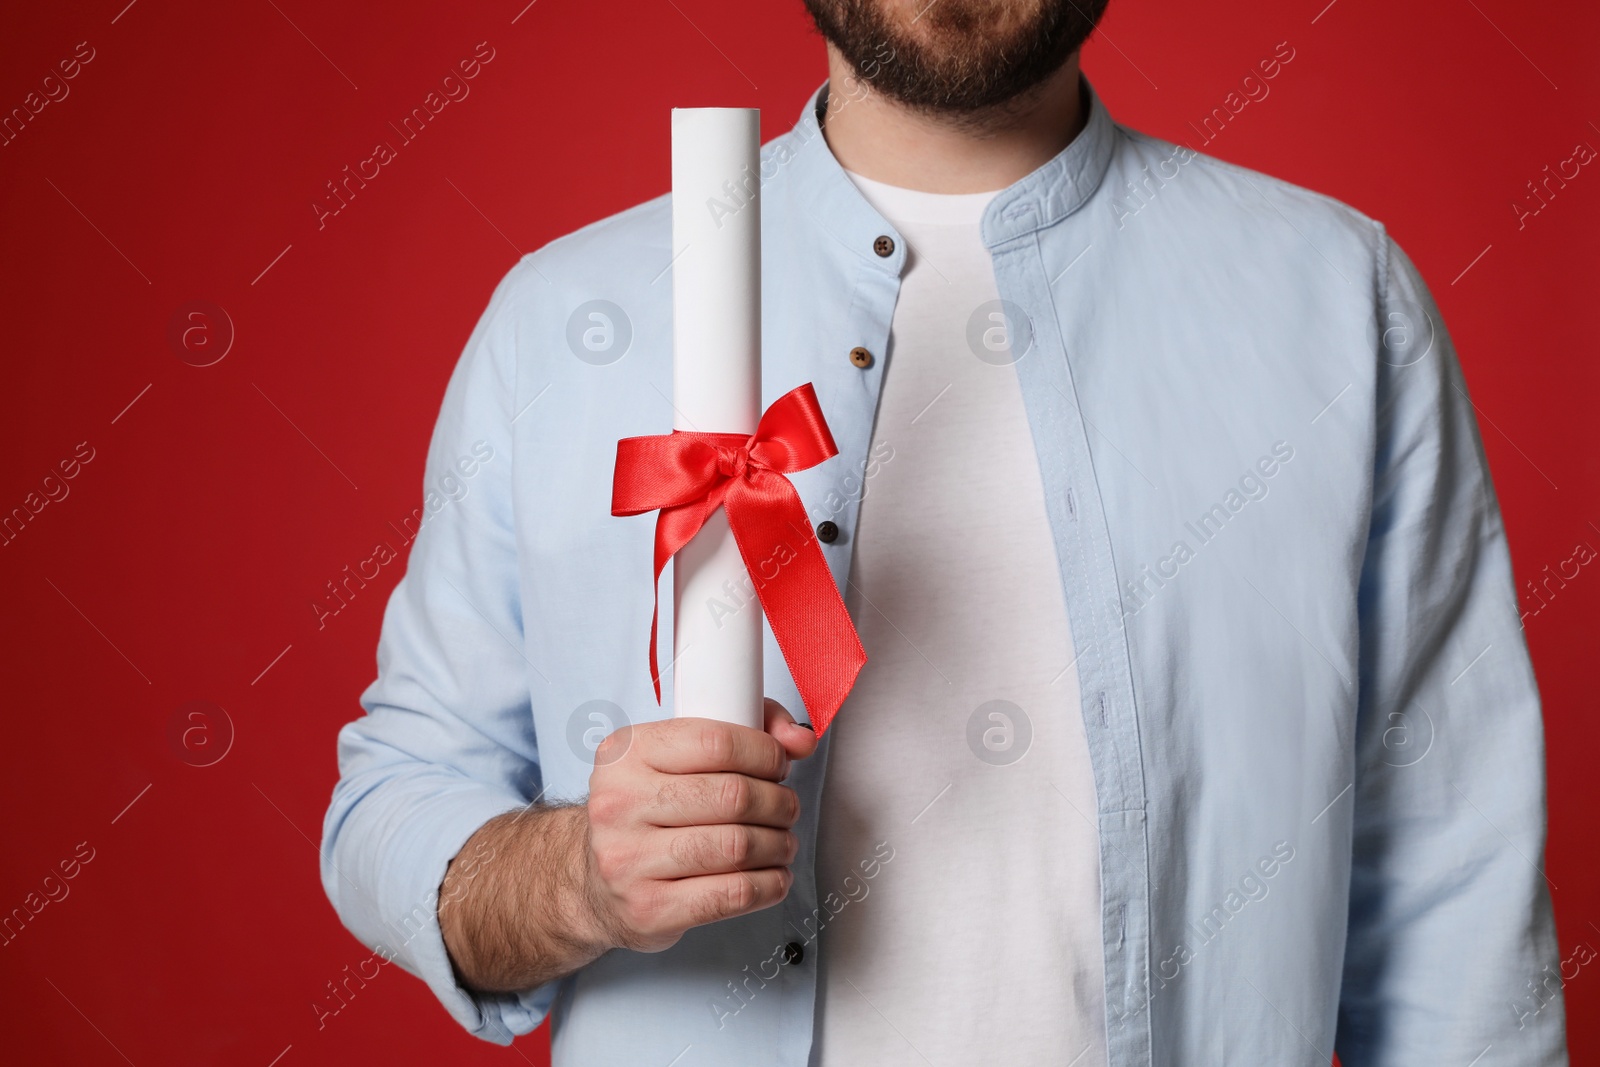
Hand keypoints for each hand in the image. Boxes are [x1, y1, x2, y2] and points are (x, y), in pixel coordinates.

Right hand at [582, 699, 818, 952]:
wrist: (594, 881)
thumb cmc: (647, 812)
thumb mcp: (676, 756)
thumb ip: (743, 731)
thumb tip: (800, 738)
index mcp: (626, 753)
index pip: (715, 741)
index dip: (764, 752)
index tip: (778, 765)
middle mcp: (619, 804)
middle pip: (732, 796)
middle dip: (778, 802)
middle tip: (786, 808)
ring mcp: (629, 860)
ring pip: (736, 846)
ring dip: (778, 844)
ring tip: (783, 842)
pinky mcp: (648, 909)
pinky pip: (731, 894)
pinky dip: (769, 884)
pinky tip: (774, 876)